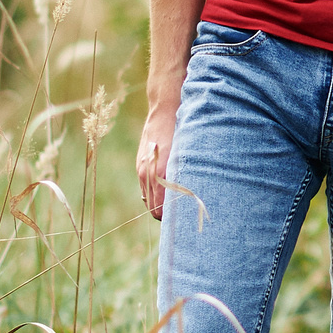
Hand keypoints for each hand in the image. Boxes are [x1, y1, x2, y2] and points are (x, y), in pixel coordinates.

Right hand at [137, 100, 177, 219]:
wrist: (165, 110)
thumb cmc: (182, 132)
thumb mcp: (188, 156)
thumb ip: (187, 178)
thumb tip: (192, 199)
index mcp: (159, 174)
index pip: (160, 210)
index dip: (171, 220)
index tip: (184, 222)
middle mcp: (147, 174)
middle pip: (153, 209)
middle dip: (167, 216)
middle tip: (183, 218)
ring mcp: (142, 170)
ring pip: (148, 200)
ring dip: (160, 205)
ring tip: (177, 206)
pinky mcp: (140, 165)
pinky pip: (146, 188)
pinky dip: (155, 194)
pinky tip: (168, 191)